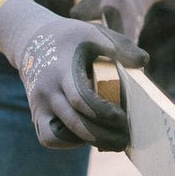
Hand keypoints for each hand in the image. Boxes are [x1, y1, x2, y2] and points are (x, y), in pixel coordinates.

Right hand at [0, 0, 148, 149]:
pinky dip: (68, 142)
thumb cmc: (69, 39)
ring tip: (108, 138)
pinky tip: (86, 135)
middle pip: (74, 123)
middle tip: (124, 139)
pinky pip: (48, 138)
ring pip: (57, 136)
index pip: (80, 99)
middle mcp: (47, 92)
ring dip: (85, 141)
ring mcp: (38, 106)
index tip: (122, 117)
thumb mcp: (93, 33)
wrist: (31, 42)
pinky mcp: (36, 115)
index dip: (102, 112)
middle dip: (102, 136)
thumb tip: (144, 62)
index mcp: (62, 71)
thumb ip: (119, 46)